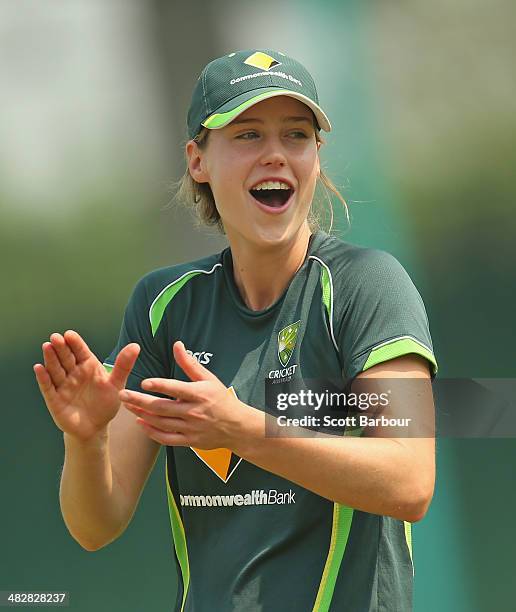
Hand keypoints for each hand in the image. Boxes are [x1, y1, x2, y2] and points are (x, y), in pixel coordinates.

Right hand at [34, 330, 139, 441]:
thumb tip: (136, 346)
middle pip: (66, 358)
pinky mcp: (55, 399)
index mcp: (89, 367)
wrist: (95, 428)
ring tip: (47, 346)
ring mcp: (63, 386)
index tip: (70, 334)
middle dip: (60, 348)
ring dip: (50, 359)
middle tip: (56, 338)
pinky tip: (39, 368)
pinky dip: (43, 378)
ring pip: (56, 370)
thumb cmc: (105, 404)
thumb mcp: (117, 385)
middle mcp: (74, 373)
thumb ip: (124, 366)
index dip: (75, 343)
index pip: (81, 352)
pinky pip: (48, 387)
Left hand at [119, 341, 247, 448]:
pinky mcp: (189, 441)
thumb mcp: (208, 379)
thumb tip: (177, 345)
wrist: (236, 427)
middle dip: (140, 401)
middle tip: (123, 394)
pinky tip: (141, 423)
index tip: (143, 382)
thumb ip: (189, 363)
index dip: (160, 385)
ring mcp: (191, 428)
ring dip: (142, 414)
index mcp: (199, 394)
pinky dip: (152, 432)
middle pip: (162, 407)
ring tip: (128, 406)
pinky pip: (167, 438)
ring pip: (161, 422)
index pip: (176, 389)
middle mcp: (194, 412)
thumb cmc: (221, 399)